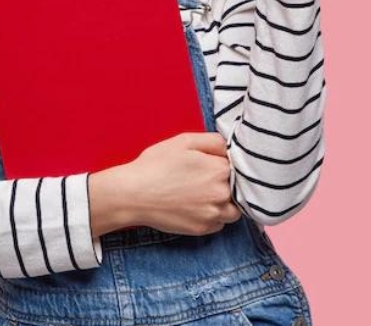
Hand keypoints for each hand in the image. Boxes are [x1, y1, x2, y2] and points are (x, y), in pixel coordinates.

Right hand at [89, 132, 239, 236]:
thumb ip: (213, 141)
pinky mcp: (204, 229)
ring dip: (223, 202)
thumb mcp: (183, 141)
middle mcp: (222, 193)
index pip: (237, 166)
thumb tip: (230, 148)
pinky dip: (212, 215)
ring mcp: (214, 214)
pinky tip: (194, 206)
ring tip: (200, 194)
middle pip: (237, 188)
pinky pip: (219, 223)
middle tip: (201, 179)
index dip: (223, 163)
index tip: (209, 164)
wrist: (133, 194)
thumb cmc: (155, 165)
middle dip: (224, 183)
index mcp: (219, 169)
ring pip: (233, 208)